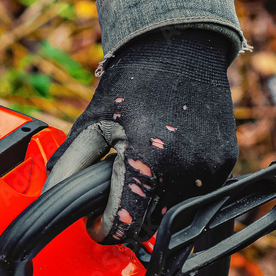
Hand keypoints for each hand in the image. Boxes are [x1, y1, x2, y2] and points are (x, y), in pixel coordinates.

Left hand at [46, 28, 237, 243]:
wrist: (182, 47)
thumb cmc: (134, 83)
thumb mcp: (93, 123)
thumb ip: (69, 165)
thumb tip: (51, 199)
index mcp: (146, 162)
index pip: (123, 225)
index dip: (103, 228)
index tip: (95, 221)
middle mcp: (183, 171)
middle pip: (148, 227)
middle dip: (127, 218)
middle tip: (114, 195)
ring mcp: (208, 169)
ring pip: (173, 215)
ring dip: (153, 206)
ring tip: (140, 173)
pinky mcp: (224, 164)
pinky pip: (196, 196)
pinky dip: (177, 191)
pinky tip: (166, 164)